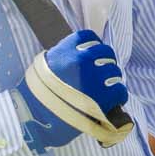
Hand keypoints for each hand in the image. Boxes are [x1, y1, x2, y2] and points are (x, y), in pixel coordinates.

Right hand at [12, 30, 131, 149]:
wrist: (34, 118)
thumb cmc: (38, 95)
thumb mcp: (46, 66)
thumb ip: (63, 56)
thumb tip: (82, 55)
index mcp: (66, 50)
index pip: (89, 36)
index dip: (94, 46)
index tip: (93, 55)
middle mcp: (82, 60)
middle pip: (106, 52)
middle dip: (105, 63)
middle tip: (101, 75)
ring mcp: (94, 77)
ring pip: (115, 71)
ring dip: (112, 80)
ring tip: (105, 90)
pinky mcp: (103, 96)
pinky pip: (120, 90)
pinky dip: (118, 96)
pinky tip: (112, 101)